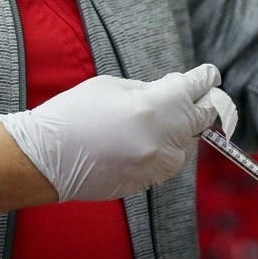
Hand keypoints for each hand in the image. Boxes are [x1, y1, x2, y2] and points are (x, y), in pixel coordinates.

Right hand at [0, 64, 221, 201]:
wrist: (47, 157)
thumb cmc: (74, 113)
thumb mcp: (113, 86)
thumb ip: (149, 90)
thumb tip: (171, 92)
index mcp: (156, 105)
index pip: (195, 89)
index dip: (205, 79)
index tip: (211, 76)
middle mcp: (164, 136)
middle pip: (201, 118)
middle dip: (203, 105)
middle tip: (205, 97)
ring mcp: (157, 163)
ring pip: (187, 146)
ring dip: (181, 132)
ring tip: (162, 122)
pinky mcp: (148, 182)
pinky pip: (168, 164)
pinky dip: (164, 152)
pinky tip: (146, 143)